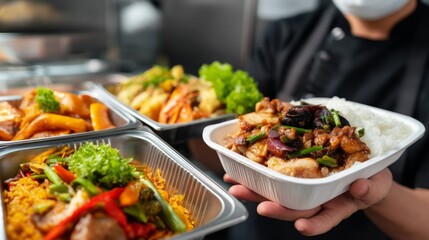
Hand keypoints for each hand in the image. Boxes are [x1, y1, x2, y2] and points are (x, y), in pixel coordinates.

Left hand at [224, 168, 392, 235]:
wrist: (363, 172)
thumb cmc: (371, 181)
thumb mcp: (376, 185)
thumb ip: (370, 188)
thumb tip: (360, 187)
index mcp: (336, 206)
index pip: (324, 219)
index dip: (313, 225)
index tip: (302, 226)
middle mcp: (316, 201)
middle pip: (293, 207)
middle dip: (273, 206)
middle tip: (255, 204)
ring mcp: (304, 189)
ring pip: (278, 193)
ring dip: (256, 191)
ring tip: (235, 185)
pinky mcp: (296, 174)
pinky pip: (275, 177)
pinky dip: (257, 175)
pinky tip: (239, 172)